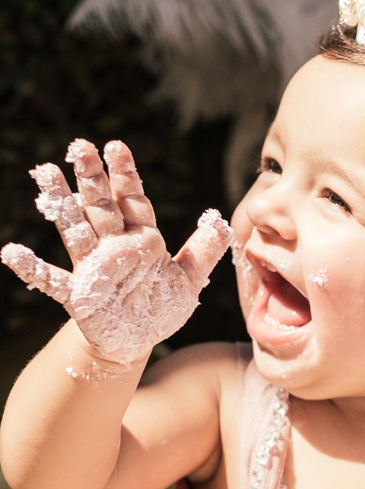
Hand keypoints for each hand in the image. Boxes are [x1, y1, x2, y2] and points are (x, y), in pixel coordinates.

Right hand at [1, 139, 231, 364]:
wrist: (137, 341)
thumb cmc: (160, 307)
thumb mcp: (190, 280)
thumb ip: (204, 250)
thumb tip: (220, 220)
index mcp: (140, 238)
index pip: (132, 200)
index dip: (125, 175)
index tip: (117, 147)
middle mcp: (112, 247)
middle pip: (100, 206)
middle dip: (91, 178)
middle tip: (79, 146)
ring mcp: (92, 268)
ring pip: (75, 230)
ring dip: (60, 204)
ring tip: (44, 173)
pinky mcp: (78, 295)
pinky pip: (51, 280)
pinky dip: (31, 268)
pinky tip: (11, 252)